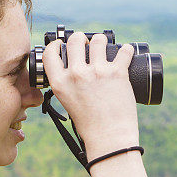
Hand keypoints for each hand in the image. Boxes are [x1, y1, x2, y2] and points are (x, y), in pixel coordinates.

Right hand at [41, 32, 138, 157]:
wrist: (109, 137)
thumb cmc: (89, 125)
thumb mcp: (67, 102)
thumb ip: (66, 84)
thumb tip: (73, 69)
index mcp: (59, 82)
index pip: (50, 53)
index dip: (56, 44)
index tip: (62, 43)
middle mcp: (76, 74)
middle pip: (76, 40)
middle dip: (81, 38)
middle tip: (87, 43)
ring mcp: (97, 71)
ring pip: (99, 40)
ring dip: (102, 40)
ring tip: (105, 45)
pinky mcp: (117, 73)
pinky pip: (124, 51)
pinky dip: (126, 50)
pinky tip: (126, 51)